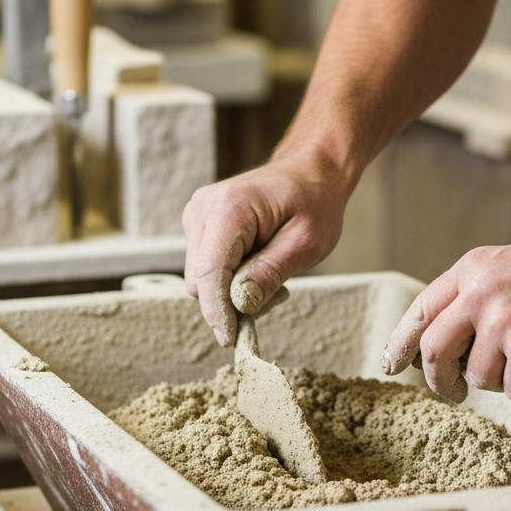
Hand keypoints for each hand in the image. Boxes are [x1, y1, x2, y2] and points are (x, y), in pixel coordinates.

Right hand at [182, 155, 352, 345]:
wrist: (309, 171)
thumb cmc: (314, 201)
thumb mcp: (306, 242)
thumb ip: (271, 272)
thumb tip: (240, 305)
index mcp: (229, 207)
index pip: (209, 271)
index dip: (218, 310)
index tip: (230, 339)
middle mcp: (203, 209)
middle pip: (199, 279)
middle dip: (232, 300)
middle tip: (279, 293)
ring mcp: (197, 216)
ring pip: (201, 278)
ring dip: (233, 290)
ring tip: (274, 275)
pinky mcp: (200, 226)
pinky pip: (206, 268)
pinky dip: (230, 278)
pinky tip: (260, 266)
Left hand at [381, 238, 510, 402]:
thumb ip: (479, 295)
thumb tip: (447, 341)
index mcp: (474, 269)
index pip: (421, 310)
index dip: (400, 342)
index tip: (391, 365)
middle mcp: (480, 293)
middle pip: (434, 351)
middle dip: (439, 380)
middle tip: (452, 393)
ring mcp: (502, 323)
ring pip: (479, 377)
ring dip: (506, 379)